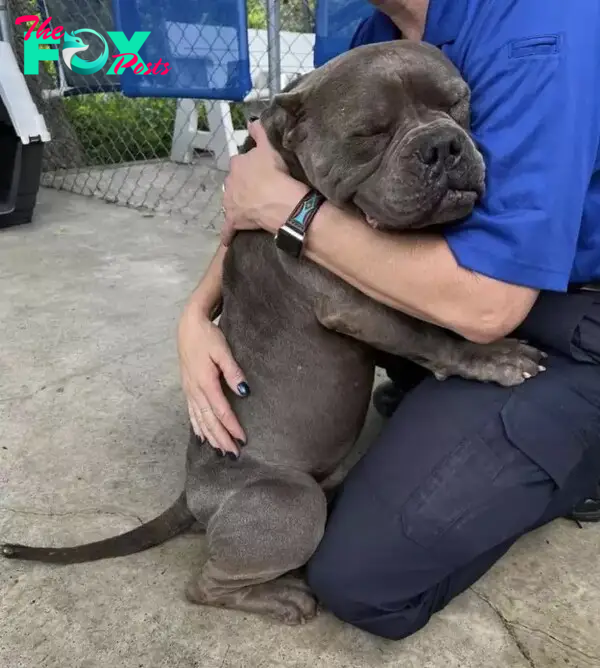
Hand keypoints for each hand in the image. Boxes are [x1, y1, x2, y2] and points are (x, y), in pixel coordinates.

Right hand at [177, 301, 248, 457]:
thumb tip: (245, 391)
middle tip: (234, 454)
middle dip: (222, 438)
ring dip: (211, 437)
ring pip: (200, 420)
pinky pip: (191, 413)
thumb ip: (233, 371)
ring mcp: (189, 391)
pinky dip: (197, 427)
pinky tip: (202, 437)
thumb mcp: (222, 350)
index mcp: (205, 382)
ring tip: (221, 451)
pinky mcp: (187, 388)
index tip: (243, 439)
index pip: (221, 411)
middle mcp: (195, 390)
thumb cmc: (207, 336)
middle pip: (209, 420)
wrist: (188, 326)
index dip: (232, 427)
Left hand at [220, 121, 307, 245]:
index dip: (251, 166)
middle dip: (243, 185)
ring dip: (236, 204)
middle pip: (235, 182)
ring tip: (250, 206)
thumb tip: (252, 121)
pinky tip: (227, 239)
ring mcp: (230, 203)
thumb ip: (260, 132)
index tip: (261, 170)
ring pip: (230, 202)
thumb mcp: (270, 147)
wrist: (280, 202)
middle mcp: (229, 183)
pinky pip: (228, 229)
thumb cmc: (276, 174)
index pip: (240, 162)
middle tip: (259, 188)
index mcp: (237, 164)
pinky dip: (228, 234)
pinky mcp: (234, 222)